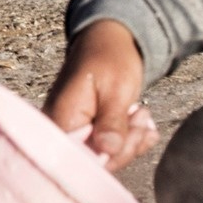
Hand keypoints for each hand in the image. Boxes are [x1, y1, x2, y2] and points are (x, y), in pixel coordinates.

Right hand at [44, 20, 157, 170]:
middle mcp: (60, 131)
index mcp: (61, 119)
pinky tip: (140, 123)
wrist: (108, 40)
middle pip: (94, 163)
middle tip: (142, 116)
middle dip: (125, 146)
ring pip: (104, 157)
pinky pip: (107, 149)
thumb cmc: (110, 57)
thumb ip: (111, 121)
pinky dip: (129, 140)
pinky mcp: (86, 133)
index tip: (135, 132)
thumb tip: (108, 151)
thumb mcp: (116, 89)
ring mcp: (73, 132)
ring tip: (141, 113)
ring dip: (130, 141)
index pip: (82, 159)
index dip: (112, 157)